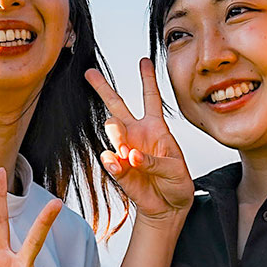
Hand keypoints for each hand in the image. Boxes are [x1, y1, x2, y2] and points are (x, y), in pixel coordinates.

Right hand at [86, 59, 193, 223]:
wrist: (168, 207)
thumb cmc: (176, 184)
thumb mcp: (176, 169)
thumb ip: (155, 161)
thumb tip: (131, 156)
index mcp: (156, 128)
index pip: (151, 98)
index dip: (147, 79)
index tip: (144, 60)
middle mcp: (137, 134)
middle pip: (117, 105)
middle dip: (102, 87)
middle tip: (89, 73)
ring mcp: (125, 149)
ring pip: (112, 129)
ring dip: (118, 136)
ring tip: (127, 151)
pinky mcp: (118, 168)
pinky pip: (110, 159)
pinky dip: (115, 162)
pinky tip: (121, 164)